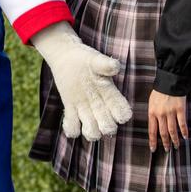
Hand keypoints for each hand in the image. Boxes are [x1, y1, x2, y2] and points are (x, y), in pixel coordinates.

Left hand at [31, 21, 131, 141]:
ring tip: (82, 117)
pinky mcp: (71, 110)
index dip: (121, 115)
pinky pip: (73, 129)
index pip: (123, 113)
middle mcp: (101, 106)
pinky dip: (71, 128)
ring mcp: (85, 110)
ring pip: (93, 133)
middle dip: (105, 126)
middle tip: (96, 113)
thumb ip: (106, 65)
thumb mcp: (97, 61)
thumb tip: (116, 67)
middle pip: (109, 128)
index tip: (115, 108)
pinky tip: (69, 117)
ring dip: (90, 131)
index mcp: (111, 95)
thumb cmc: (86, 59)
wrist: (67, 58)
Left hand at [148, 90, 187, 152]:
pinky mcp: (180, 110)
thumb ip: (153, 113)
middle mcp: (161, 114)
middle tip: (167, 150)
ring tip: (177, 146)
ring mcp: (171, 112)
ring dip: (175, 140)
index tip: (153, 149)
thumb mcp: (152, 102)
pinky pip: (182, 123)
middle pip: (163, 133)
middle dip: (165, 143)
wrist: (170, 81)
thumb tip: (155, 125)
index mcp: (152, 112)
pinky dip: (184, 131)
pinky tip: (185, 137)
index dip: (153, 141)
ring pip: (172, 130)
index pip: (151, 130)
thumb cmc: (160, 91)